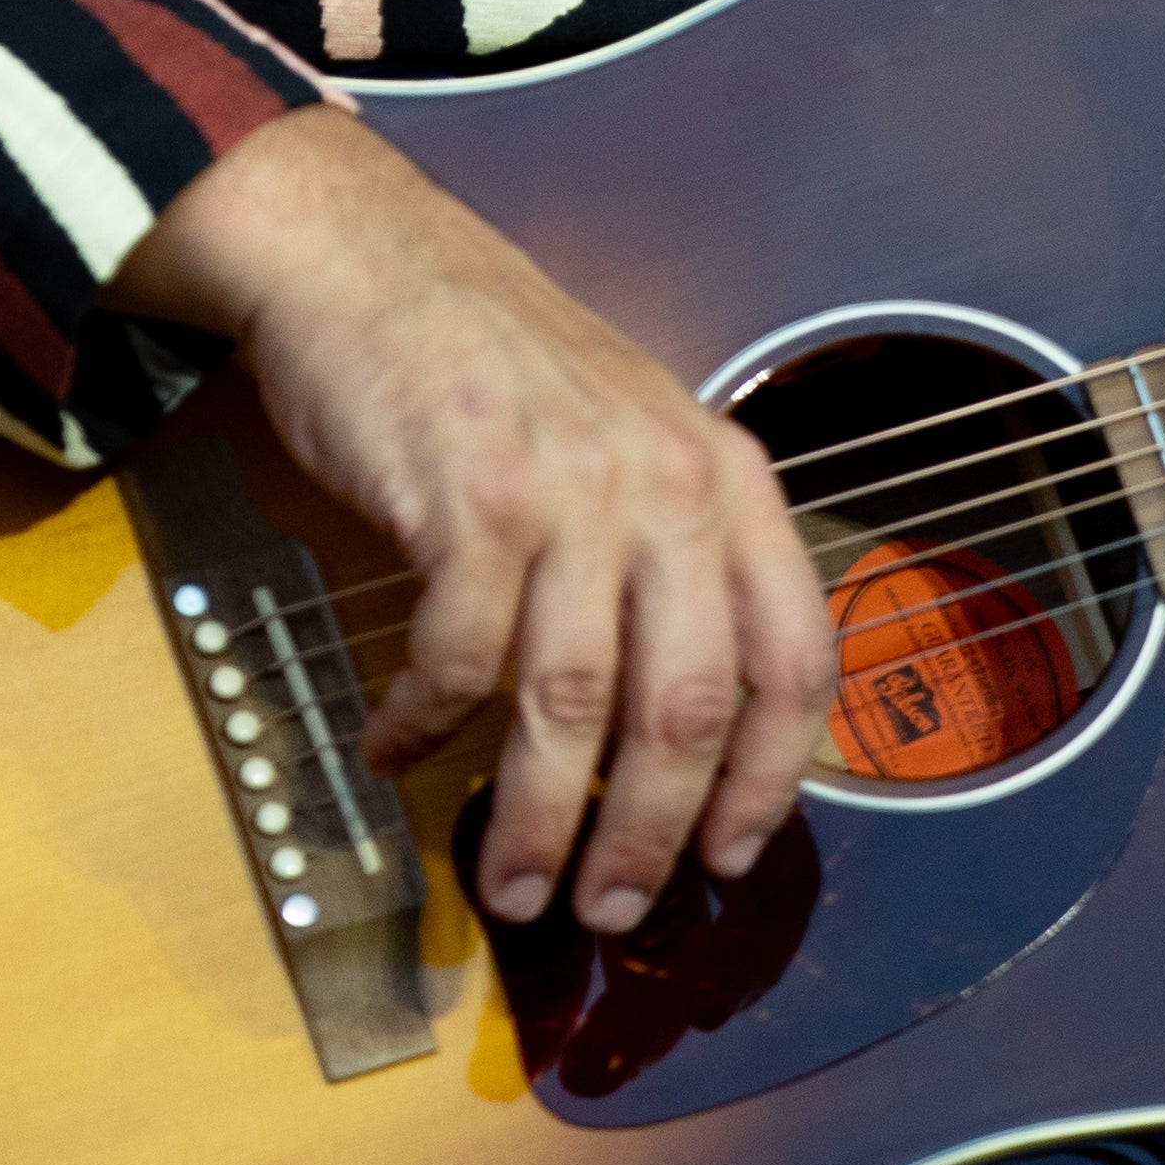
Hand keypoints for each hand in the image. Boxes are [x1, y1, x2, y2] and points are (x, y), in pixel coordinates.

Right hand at [117, 110, 834, 933]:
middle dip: (650, 835)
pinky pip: (457, 656)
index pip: (795, 656)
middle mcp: (666, 481)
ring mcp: (569, 487)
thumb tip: (678, 736)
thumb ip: (668, 559)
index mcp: (725, 476)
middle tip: (607, 908)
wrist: (370, 256)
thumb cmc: (498, 365)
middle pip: (687, 706)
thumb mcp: (629, 438)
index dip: (771, 777)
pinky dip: (425, 725)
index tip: (731, 857)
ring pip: (571, 704)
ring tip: (510, 881)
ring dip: (538, 816)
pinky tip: (396, 749)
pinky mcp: (469, 496)